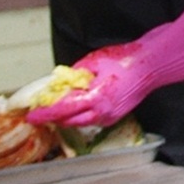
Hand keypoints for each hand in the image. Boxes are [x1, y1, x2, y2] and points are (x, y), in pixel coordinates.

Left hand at [28, 42, 156, 127]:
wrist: (151, 66)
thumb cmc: (126, 60)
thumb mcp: (94, 61)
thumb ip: (75, 74)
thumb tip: (62, 82)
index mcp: (95, 98)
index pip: (63, 110)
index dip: (45, 114)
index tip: (32, 115)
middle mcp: (102, 112)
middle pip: (69, 121)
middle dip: (53, 118)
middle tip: (40, 112)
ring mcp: (110, 117)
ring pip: (81, 123)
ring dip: (67, 117)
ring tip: (56, 108)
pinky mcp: (116, 116)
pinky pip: (93, 120)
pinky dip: (81, 115)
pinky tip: (77, 106)